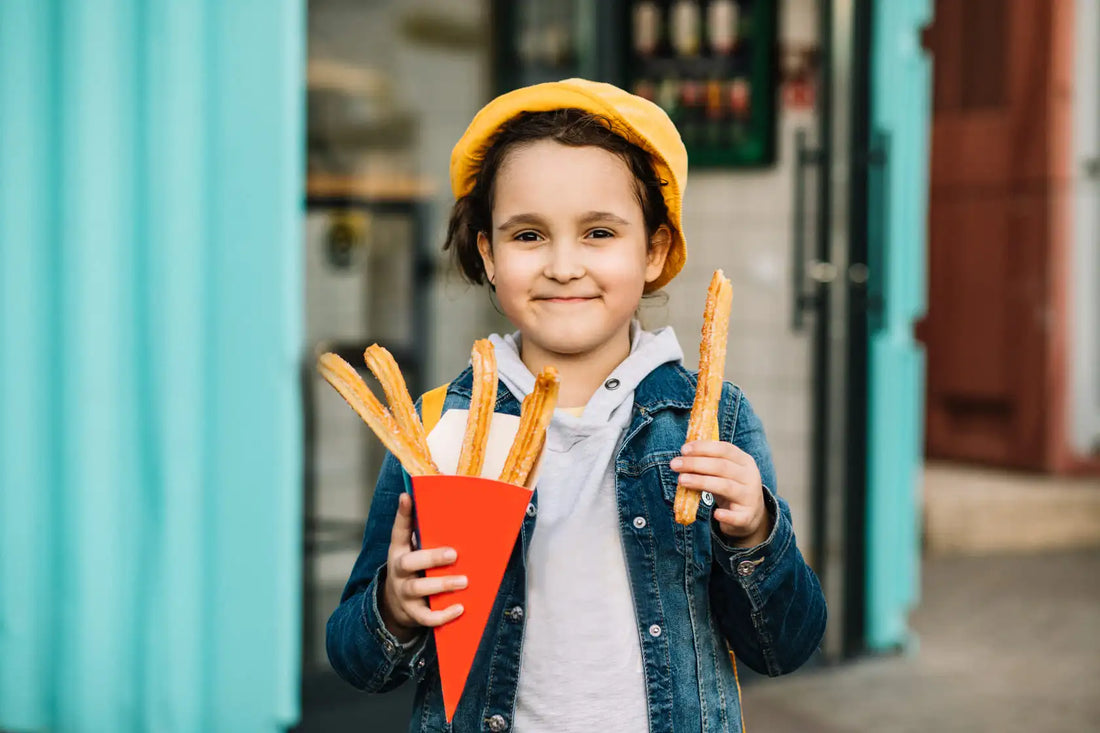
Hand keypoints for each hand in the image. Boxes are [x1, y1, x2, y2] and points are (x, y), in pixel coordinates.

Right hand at [379, 493, 465, 641]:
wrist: (396, 604)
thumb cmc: (415, 570)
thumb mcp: (414, 551)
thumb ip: (427, 536)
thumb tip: (453, 512)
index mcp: (399, 551)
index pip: (399, 530)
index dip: (402, 514)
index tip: (407, 496)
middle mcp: (398, 571)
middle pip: (409, 563)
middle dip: (431, 558)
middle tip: (453, 554)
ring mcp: (404, 593)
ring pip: (419, 589)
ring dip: (442, 585)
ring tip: (464, 581)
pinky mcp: (412, 613)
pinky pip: (426, 617)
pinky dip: (443, 615)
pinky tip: (460, 608)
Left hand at [670, 440, 770, 547]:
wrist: (751, 514)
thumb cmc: (731, 487)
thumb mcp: (723, 472)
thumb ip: (707, 464)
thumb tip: (682, 457)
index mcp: (744, 461)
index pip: (724, 449)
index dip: (703, 447)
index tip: (683, 450)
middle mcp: (749, 477)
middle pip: (722, 466)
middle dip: (696, 464)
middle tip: (675, 465)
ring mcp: (749, 497)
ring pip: (725, 487)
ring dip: (702, 482)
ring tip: (682, 480)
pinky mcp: (747, 516)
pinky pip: (736, 516)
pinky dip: (726, 515)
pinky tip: (715, 514)